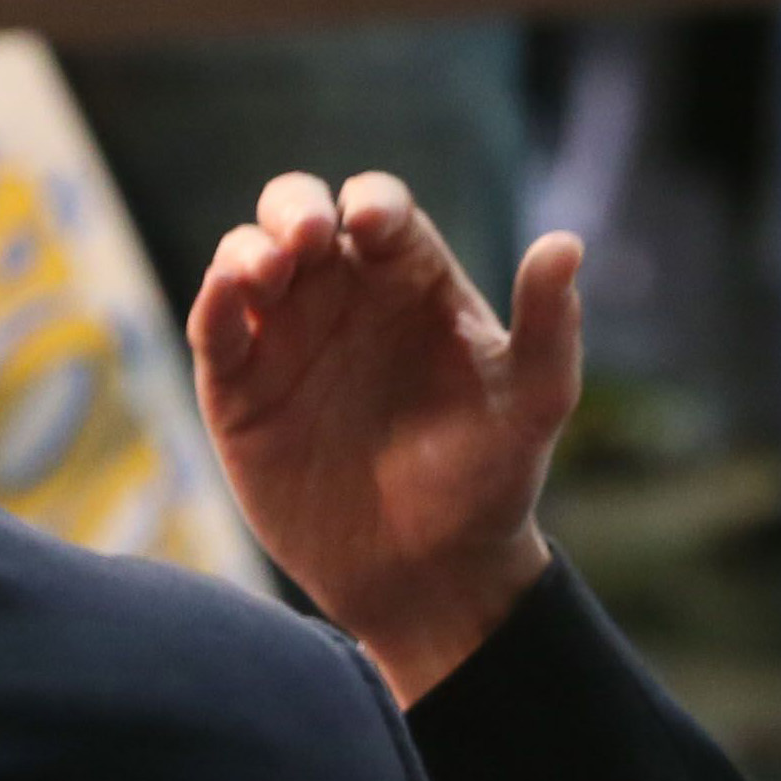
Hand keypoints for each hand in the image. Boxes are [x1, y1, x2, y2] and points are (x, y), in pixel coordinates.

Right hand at [192, 171, 585, 705]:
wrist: (429, 577)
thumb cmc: (488, 483)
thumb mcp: (533, 405)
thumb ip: (549, 327)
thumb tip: (567, 243)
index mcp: (410, 282)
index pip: (382, 211)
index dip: (373, 204)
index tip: (373, 226)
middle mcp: (341, 296)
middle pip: (299, 212)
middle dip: (293, 206)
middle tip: (306, 235)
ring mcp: (285, 339)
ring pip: (246, 258)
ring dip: (247, 249)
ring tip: (267, 272)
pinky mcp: (240, 390)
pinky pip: (214, 328)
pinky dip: (213, 301)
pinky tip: (229, 296)